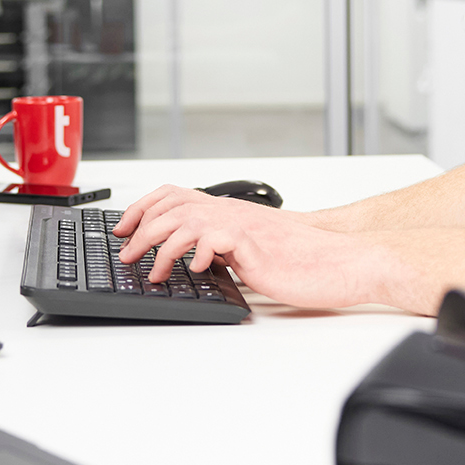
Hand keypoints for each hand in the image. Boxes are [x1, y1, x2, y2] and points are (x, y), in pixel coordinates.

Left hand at [112, 185, 392, 310]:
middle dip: (140, 229)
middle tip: (125, 253)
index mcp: (229, 213)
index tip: (123, 227)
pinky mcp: (254, 245)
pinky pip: (215, 240)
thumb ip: (225, 251)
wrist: (342, 261)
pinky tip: (193, 270)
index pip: (175, 195)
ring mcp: (242, 228)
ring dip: (159, 247)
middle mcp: (232, 214)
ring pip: (185, 221)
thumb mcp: (253, 252)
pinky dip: (197, 254)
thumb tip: (196, 261)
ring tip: (150, 270)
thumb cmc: (305, 261)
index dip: (143, 208)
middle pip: (172, 206)